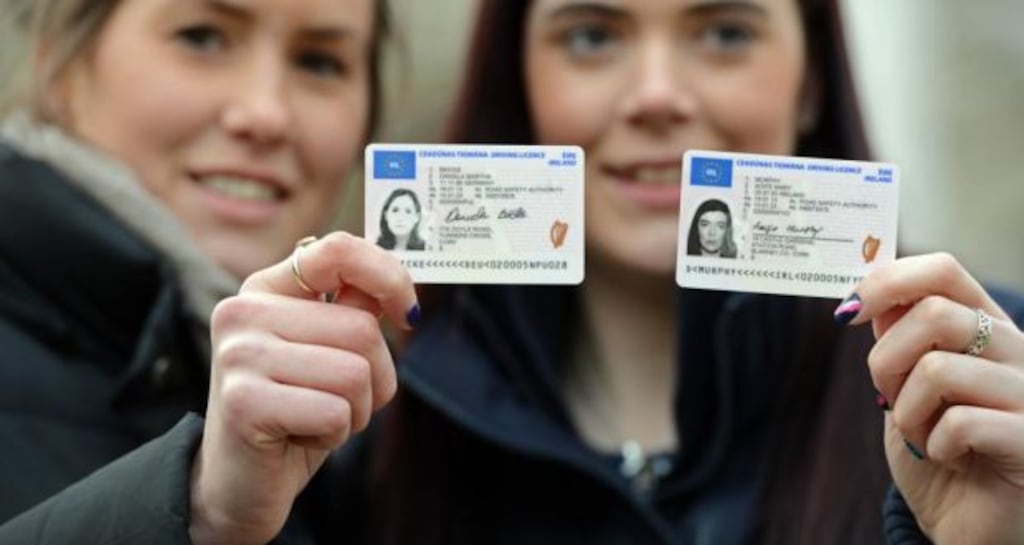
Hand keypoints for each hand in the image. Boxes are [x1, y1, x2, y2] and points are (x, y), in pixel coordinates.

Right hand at [189, 232, 417, 544]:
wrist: (237, 485)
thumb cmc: (293, 412)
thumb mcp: (326, 352)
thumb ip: (353, 310)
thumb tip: (399, 285)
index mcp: (265, 288)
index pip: (338, 250)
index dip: (389, 277)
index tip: (406, 314)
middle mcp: (243, 311)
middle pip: (362, 328)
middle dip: (374, 376)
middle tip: (338, 400)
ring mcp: (239, 354)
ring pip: (355, 372)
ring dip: (355, 410)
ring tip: (316, 418)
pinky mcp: (243, 402)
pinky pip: (336, 412)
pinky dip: (335, 435)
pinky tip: (298, 437)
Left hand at [842, 253, 1023, 544]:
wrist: (968, 524)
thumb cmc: (938, 452)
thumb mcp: (905, 387)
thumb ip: (898, 338)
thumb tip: (871, 291)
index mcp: (987, 329)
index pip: (945, 271)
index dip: (888, 281)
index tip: (848, 311)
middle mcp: (1018, 352)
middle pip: (934, 314)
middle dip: (885, 359)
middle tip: (887, 396)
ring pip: (938, 369)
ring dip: (907, 410)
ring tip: (921, 434)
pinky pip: (961, 422)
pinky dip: (935, 443)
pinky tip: (949, 457)